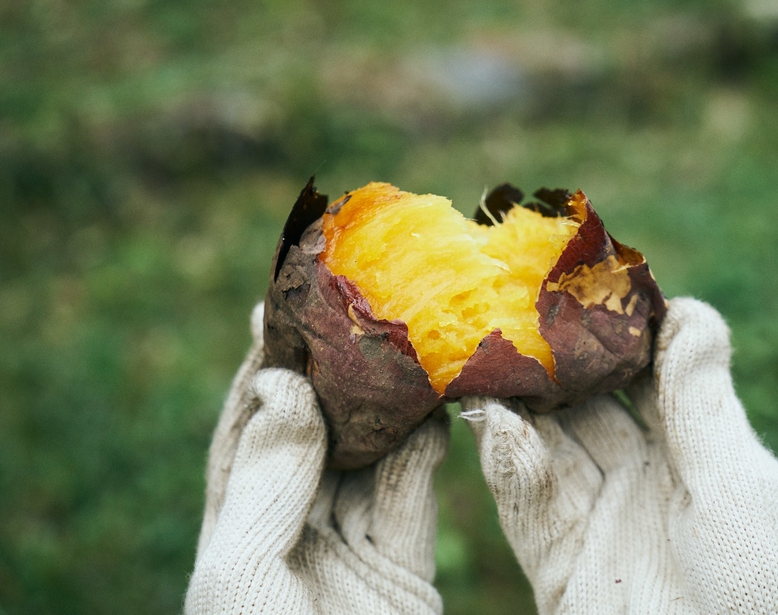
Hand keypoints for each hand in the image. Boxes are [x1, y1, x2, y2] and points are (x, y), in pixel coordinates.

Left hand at [186, 304, 447, 613]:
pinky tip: (435, 417)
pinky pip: (412, 497)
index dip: (263, 371)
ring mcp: (347, 546)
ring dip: (388, 410)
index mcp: (236, 528)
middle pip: (314, 435)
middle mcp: (291, 528)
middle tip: (359, 318)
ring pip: (369, 458)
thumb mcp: (242, 570)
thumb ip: (268, 478)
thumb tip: (283, 385)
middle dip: (334, 379)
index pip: (247, 430)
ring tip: (407, 356)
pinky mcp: (400, 567)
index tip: (281, 312)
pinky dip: (424, 454)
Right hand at [462, 298, 777, 613]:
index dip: (623, 331)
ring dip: (519, 407)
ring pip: (549, 449)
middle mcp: (648, 483)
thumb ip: (702, 408)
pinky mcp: (561, 568)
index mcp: (703, 458)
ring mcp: (602, 523)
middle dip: (555, 362)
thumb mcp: (743, 494)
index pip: (654, 377)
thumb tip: (688, 309)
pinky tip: (492, 424)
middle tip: (513, 309)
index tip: (585, 281)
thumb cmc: (765, 598)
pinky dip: (508, 466)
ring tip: (487, 358)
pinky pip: (528, 507)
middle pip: (590, 406)